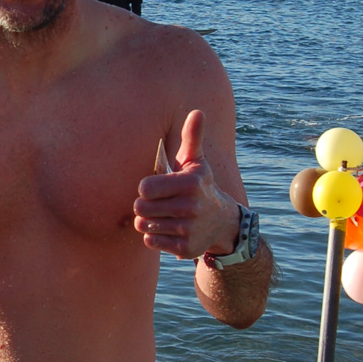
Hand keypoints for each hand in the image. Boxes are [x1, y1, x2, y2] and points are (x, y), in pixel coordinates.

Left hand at [133, 110, 240, 258]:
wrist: (222, 223)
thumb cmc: (199, 186)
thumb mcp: (196, 162)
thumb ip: (192, 137)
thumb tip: (197, 112)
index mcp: (190, 183)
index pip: (145, 188)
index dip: (146, 188)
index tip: (156, 187)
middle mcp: (191, 207)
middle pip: (141, 208)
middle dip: (144, 205)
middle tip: (156, 203)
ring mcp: (188, 230)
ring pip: (144, 225)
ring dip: (148, 220)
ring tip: (161, 215)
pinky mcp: (185, 249)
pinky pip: (151, 241)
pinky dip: (154, 236)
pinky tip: (167, 229)